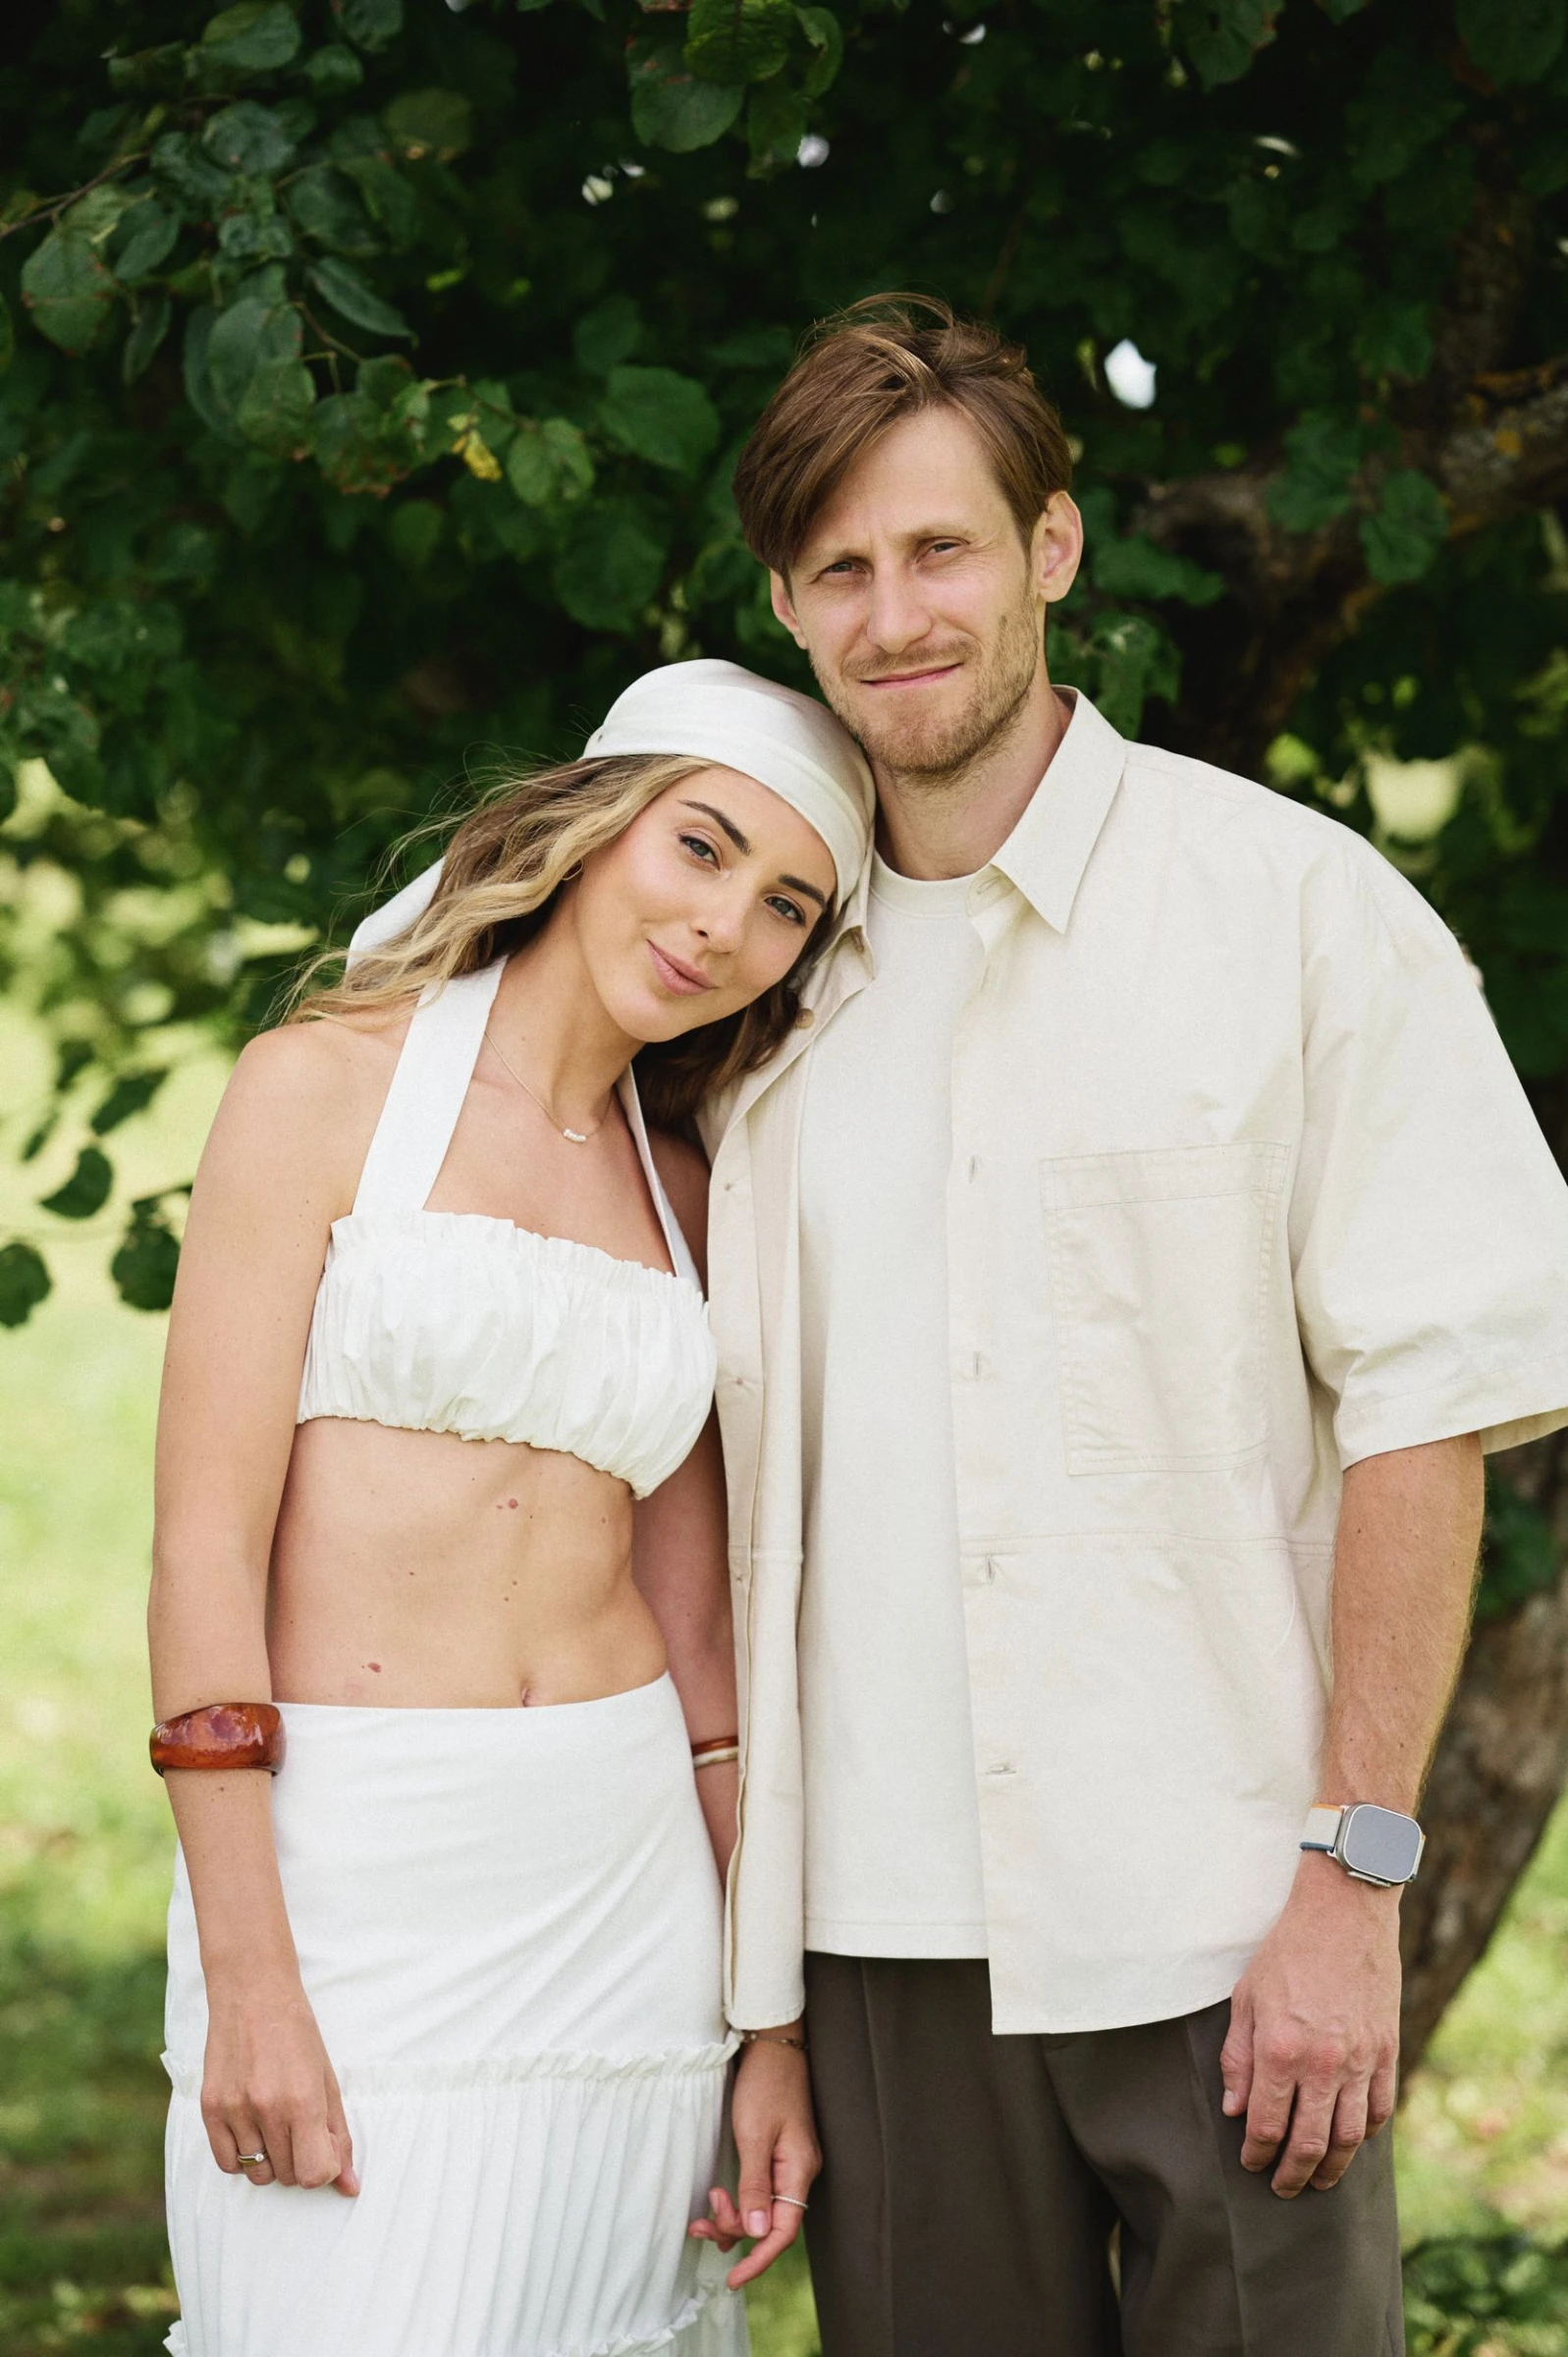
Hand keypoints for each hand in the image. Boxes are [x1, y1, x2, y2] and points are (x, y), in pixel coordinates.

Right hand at [200, 1969, 357, 2195]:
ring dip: (272, 2159)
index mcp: (304, 2100)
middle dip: (299, 2158)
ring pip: (258, 2173)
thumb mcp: (327, 2079)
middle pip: (288, 2175)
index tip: (323, 2147)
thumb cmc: (297, 2033)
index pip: (314, 2174)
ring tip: (275, 2123)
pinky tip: (252, 2128)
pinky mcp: (209, 2108)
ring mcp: (235, 2110)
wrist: (253, 1993)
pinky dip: (242, 2156)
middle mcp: (268, 2109)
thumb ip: (339, 2134)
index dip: (324, 2167)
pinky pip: (227, 2164)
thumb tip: (350, 2187)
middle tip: (299, 2125)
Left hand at [689, 2030, 818, 2288]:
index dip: (759, 2259)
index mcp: (799, 2169)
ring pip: (762, 2210)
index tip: (733, 2280)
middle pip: (769, 2224)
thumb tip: (758, 2232)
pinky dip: (738, 2202)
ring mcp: (788, 2164)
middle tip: (700, 2222)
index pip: (784, 2231)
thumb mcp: (754, 2133)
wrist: (772, 2045)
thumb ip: (756, 2184)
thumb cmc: (765, 2083)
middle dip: (734, 2230)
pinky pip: (759, 2193)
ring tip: (701, 2213)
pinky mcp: (775, 2155)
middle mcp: (797, 2172)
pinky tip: (718, 2200)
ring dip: (732, 2217)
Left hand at [1221, 1853, 1400, 2197]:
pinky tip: (1351, 2143)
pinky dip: (1365, 2135)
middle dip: (1291, 2174)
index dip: (1256, 2153)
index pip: (1266, 2125)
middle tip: (1281, 2188)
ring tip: (1316, 2180)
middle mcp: (1322, 2064)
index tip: (1250, 2163)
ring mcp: (1361, 2061)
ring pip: (1349, 2139)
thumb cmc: (1286, 1951)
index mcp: (1280, 2049)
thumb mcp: (1246, 1997)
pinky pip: (1379, 2111)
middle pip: (1309, 2143)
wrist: (1344, 1913)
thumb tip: (1235, 2110)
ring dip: (1331, 2169)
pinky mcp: (1388, 2052)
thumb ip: (1237, 2057)